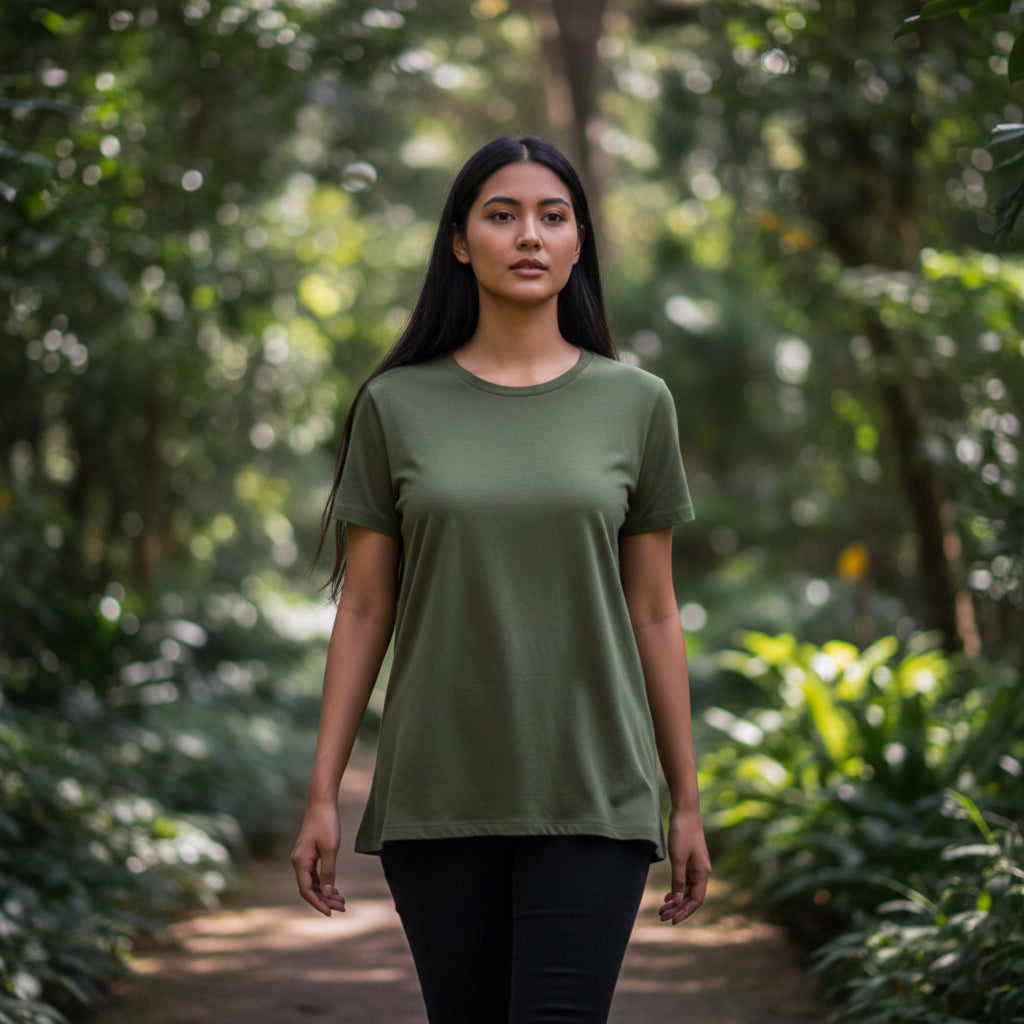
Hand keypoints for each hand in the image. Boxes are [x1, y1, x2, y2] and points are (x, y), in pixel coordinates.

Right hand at [290, 801, 346, 916]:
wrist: (322, 804)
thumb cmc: (326, 824)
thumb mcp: (330, 849)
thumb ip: (328, 872)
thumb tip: (327, 892)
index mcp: (300, 862)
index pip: (307, 890)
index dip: (318, 903)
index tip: (331, 913)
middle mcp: (298, 862)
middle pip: (310, 888)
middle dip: (325, 900)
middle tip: (342, 907)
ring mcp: (302, 859)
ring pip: (312, 882)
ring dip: (325, 893)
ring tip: (341, 901)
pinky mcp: (308, 855)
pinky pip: (314, 874)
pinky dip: (324, 883)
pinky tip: (334, 889)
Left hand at [659, 806, 710, 924]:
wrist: (685, 811)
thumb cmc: (682, 833)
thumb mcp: (678, 858)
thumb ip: (678, 880)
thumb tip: (678, 901)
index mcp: (702, 873)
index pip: (696, 900)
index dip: (684, 912)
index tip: (672, 920)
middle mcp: (702, 872)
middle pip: (691, 897)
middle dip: (678, 909)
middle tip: (662, 917)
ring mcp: (696, 866)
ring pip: (687, 890)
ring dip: (676, 901)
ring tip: (662, 910)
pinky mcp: (689, 860)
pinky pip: (684, 881)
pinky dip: (676, 890)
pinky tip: (668, 897)